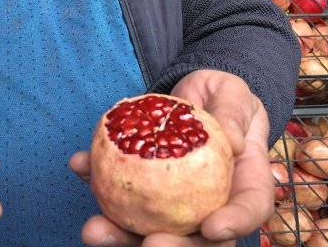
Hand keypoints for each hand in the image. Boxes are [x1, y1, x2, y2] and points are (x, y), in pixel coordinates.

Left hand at [69, 70, 274, 245]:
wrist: (196, 95)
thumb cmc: (225, 99)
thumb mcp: (235, 95)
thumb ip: (234, 115)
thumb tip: (232, 142)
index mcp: (245, 186)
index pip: (248, 214)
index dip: (233, 227)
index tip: (210, 227)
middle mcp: (212, 205)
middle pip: (196, 241)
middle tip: (149, 244)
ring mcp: (174, 205)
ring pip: (150, 232)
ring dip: (120, 236)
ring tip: (94, 229)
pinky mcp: (142, 190)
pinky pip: (118, 194)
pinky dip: (96, 182)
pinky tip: (79, 166)